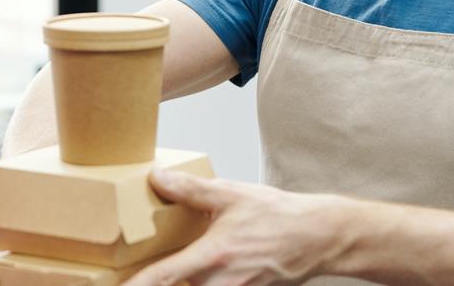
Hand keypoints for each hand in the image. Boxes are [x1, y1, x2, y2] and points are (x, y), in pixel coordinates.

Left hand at [123, 169, 357, 285]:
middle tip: (135, 271)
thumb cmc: (277, 216)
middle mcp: (219, 283)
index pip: (161, 278)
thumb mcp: (232, 195)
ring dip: (184, 279)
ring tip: (180, 261)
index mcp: (212, 257)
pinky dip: (201, 281)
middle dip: (161, 279)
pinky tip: (206, 267)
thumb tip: (157, 178)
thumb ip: (191, 190)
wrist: (317, 237)